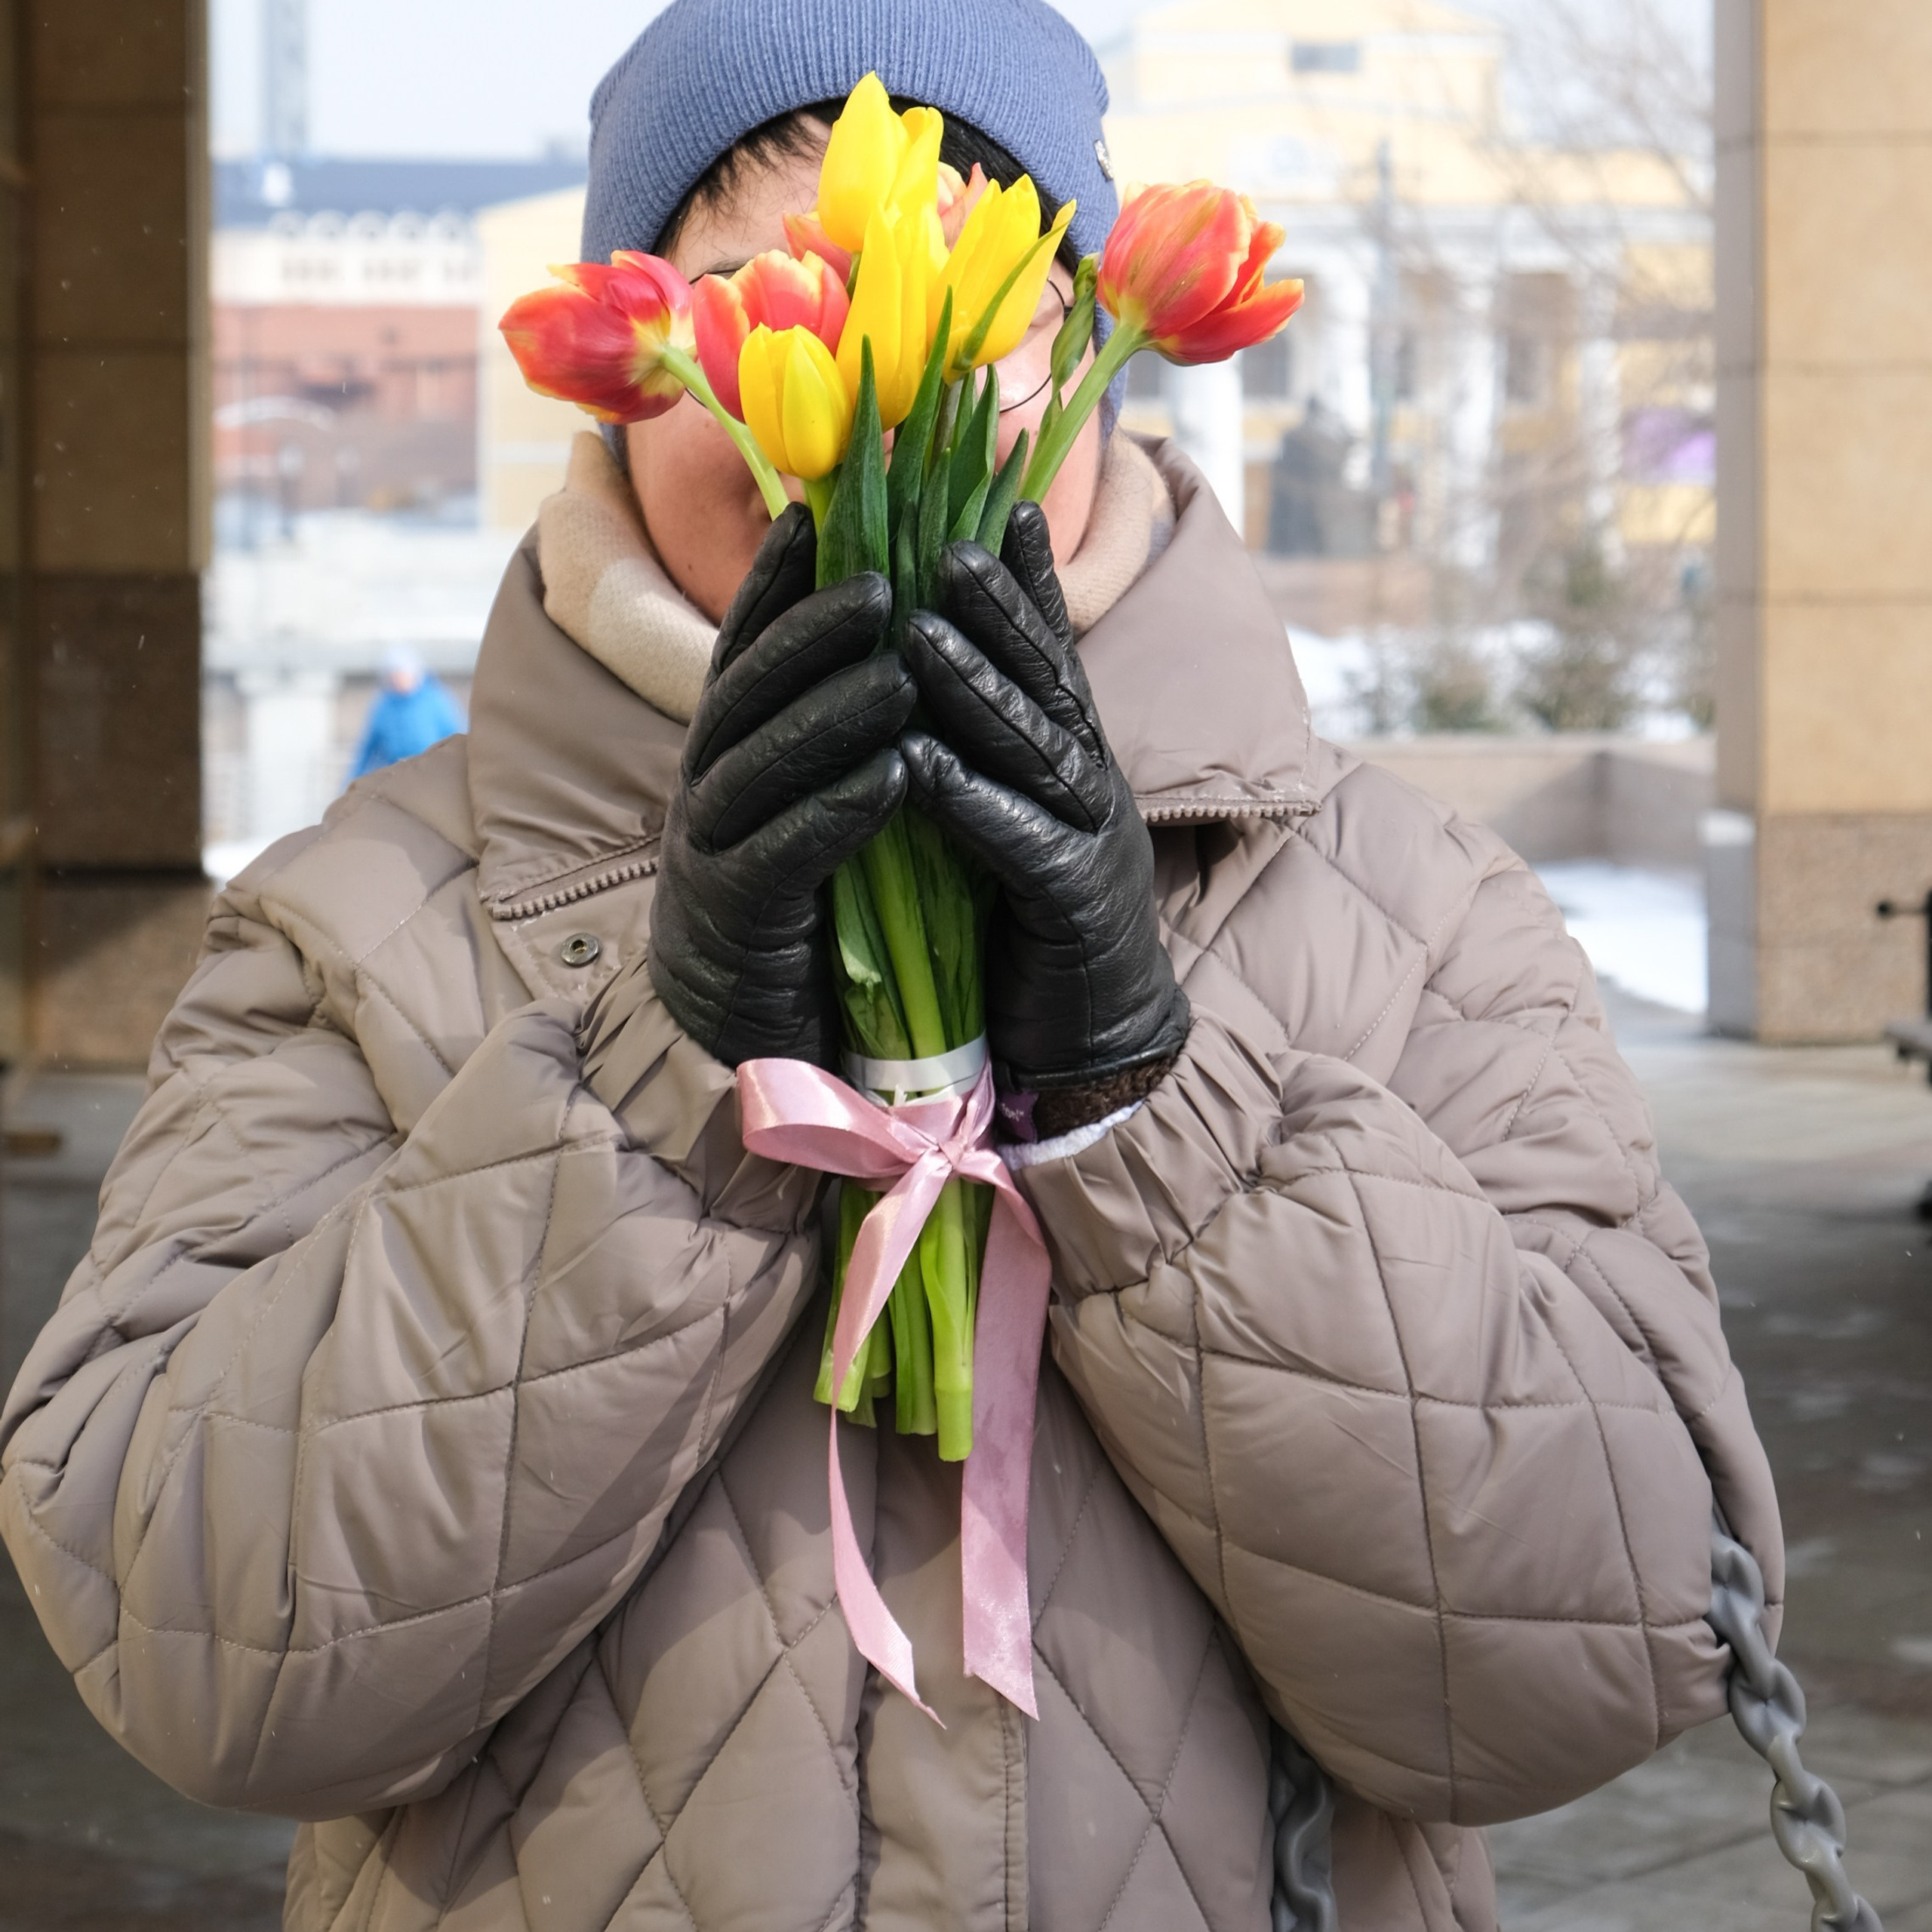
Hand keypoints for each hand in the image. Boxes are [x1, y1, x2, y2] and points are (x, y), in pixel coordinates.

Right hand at [649, 505, 912, 1066]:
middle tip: (880, 585)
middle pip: (747, 694)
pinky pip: (785, 855)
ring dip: (830, 716)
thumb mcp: (802, 795)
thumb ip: (826, 725)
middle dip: (808, 634)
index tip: (815, 511)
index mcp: (727, 749)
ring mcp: (711, 852)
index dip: (774, 583)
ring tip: (900, 674)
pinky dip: (837, 812)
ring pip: (760, 767)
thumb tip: (878, 630)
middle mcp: (707, 787)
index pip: (744, 649)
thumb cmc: (799, 894)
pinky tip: (894, 778)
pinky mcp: (739, 918)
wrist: (750, 1023)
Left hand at [898, 501, 1188, 1094]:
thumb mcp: (1014, 807)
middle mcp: (1090, 783)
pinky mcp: (1074, 906)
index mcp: (1071, 756)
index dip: (1030, 582)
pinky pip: (1020, 845)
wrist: (1094, 1030)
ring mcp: (1091, 841)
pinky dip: (972, 802)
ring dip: (978, 690)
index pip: (1051, 654)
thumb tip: (933, 666)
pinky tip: (923, 764)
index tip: (1001, 503)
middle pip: (1048, 681)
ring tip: (918, 634)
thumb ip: (988, 741)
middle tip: (949, 542)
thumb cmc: (1035, 913)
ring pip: (1036, 750)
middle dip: (1001, 609)